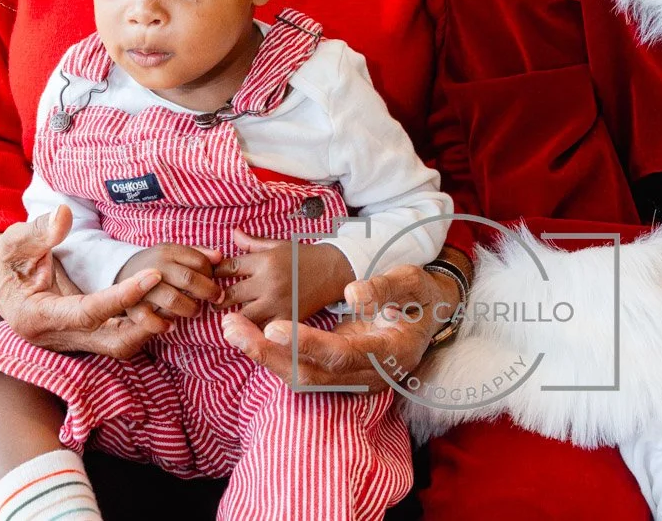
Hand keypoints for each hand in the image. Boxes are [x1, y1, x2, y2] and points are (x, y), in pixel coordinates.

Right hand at [0, 207, 169, 357]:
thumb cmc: (6, 260)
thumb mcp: (13, 242)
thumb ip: (38, 231)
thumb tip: (64, 215)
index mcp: (36, 316)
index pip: (87, 313)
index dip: (122, 296)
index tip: (153, 275)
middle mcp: (57, 336)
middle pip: (110, 342)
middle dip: (145, 323)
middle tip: (174, 294)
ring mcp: (71, 341)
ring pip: (117, 346)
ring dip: (148, 326)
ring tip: (175, 299)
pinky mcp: (82, 337)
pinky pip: (117, 337)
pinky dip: (141, 324)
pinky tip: (161, 303)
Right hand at [117, 243, 222, 319]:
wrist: (125, 271)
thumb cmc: (160, 263)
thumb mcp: (176, 252)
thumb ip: (199, 254)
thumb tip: (220, 258)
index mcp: (169, 251)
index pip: (199, 262)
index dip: (212, 274)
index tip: (217, 283)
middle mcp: (157, 267)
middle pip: (189, 279)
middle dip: (208, 291)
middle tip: (216, 299)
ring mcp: (143, 287)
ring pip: (172, 299)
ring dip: (189, 308)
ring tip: (196, 311)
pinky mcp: (133, 307)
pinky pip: (149, 319)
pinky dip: (162, 325)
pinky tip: (172, 326)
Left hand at [216, 231, 350, 324]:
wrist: (332, 271)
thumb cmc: (303, 256)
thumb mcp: (279, 245)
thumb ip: (253, 243)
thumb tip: (232, 234)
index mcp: (265, 261)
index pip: (229, 267)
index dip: (215, 273)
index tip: (209, 277)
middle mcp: (269, 282)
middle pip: (230, 295)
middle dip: (217, 298)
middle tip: (212, 300)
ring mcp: (277, 303)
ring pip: (243, 316)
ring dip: (233, 317)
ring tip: (226, 316)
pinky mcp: (287, 319)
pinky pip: (263, 330)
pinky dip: (253, 331)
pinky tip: (247, 329)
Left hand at [222, 262, 456, 391]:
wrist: (430, 317)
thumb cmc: (421, 296)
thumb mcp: (413, 282)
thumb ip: (386, 287)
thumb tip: (353, 292)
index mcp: (388, 353)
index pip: (341, 355)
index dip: (308, 343)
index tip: (275, 326)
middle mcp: (366, 376)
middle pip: (312, 376)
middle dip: (270, 354)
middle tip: (233, 328)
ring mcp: (350, 379)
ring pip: (301, 378)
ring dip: (264, 356)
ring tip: (231, 329)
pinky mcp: (337, 373)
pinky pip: (301, 370)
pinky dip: (274, 355)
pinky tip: (249, 335)